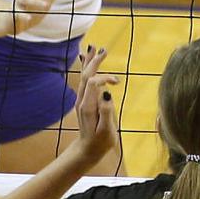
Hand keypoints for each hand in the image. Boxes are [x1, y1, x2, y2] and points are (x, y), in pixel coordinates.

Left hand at [72, 43, 120, 162]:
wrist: (86, 151)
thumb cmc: (100, 143)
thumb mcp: (106, 131)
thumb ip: (106, 112)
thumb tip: (107, 92)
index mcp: (88, 106)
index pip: (94, 82)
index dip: (106, 78)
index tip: (117, 83)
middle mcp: (82, 100)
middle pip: (86, 75)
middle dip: (95, 61)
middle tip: (104, 49)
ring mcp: (81, 100)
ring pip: (83, 76)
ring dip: (89, 62)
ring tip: (93, 47)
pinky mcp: (84, 101)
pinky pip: (83, 81)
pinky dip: (86, 68)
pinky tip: (85, 60)